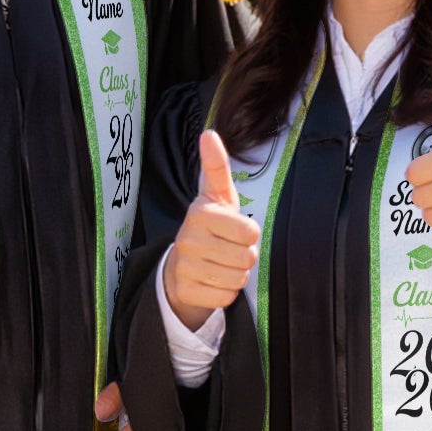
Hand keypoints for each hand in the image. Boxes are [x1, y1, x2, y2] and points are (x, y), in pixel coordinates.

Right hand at [163, 130, 260, 330]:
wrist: (181, 265)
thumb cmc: (210, 226)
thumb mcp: (216, 195)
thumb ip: (216, 166)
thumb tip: (209, 133)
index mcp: (200, 213)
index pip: (250, 232)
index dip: (249, 233)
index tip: (234, 229)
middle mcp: (189, 239)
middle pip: (247, 258)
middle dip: (244, 256)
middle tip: (228, 249)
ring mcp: (185, 267)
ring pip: (238, 279)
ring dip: (236, 274)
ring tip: (220, 263)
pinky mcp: (186, 291)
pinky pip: (226, 297)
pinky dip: (225, 292)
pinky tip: (212, 280)